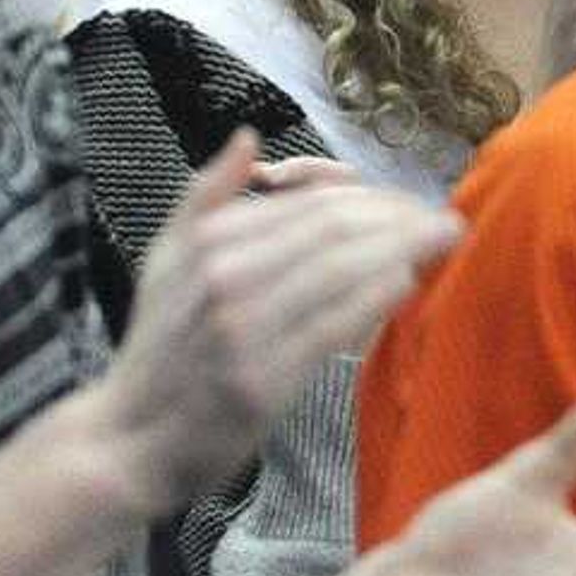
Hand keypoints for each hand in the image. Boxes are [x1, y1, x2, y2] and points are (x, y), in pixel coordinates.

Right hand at [94, 136, 459, 515]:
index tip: (411, 203)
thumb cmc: (160, 346)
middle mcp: (224, 277)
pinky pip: (337, 322)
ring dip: (406, 247)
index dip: (374, 197)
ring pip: (344, 268)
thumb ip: (205, 197)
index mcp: (208, 242)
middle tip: (443, 219)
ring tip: (444, 239)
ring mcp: (242, 327)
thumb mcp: (165, 261)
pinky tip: (408, 283)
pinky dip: (379, 295)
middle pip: (336, 228)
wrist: (131, 438)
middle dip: (401, 217)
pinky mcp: (262, 379)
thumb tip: (248, 137)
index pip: (312, 202)